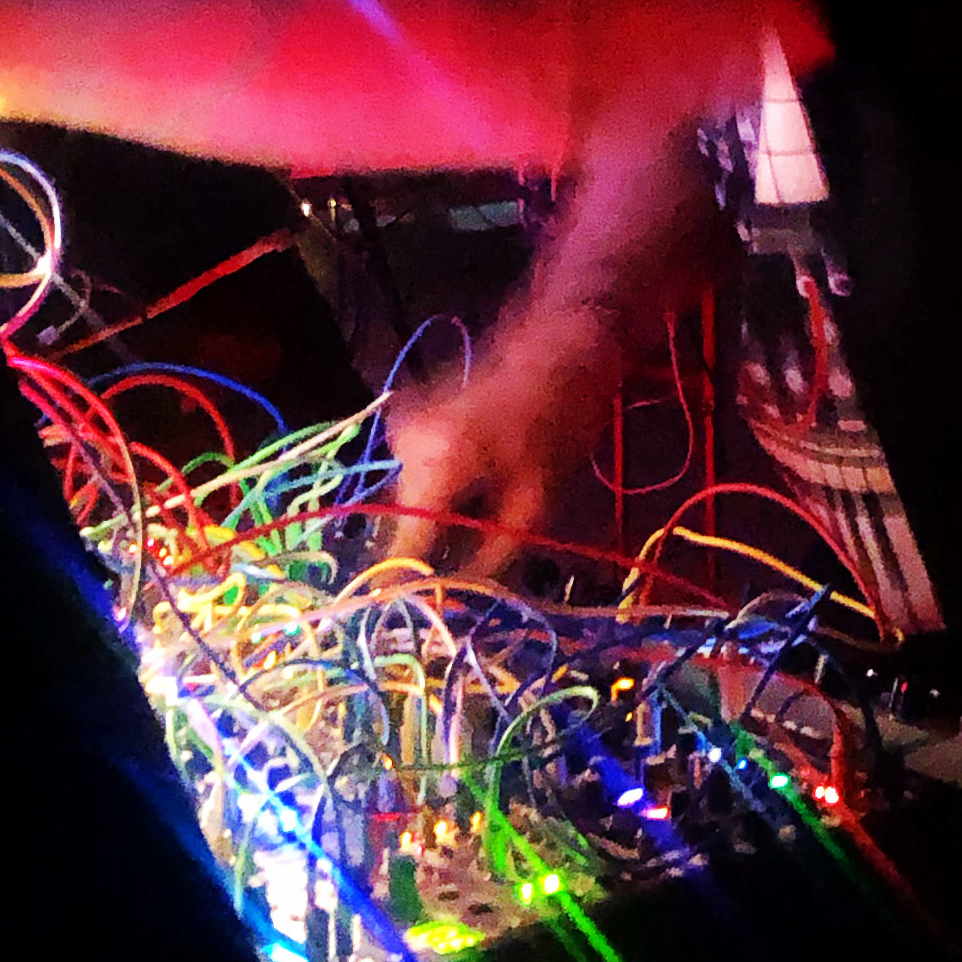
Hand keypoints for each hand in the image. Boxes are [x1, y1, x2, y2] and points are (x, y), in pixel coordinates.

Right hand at [383, 304, 620, 574]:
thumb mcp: (535, 503)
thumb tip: (456, 599)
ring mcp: (401, 426)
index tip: (419, 618)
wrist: (562, 342)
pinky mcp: (409, 417)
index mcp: (430, 465)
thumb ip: (489, 557)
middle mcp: (402, 445)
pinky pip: (416, 474)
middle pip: (400, 525)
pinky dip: (440, 492)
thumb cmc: (561, 421)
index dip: (408, 587)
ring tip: (481, 527)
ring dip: (437, 523)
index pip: (400, 546)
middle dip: (428, 555)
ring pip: (408, 501)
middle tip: (463, 579)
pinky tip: (478, 490)